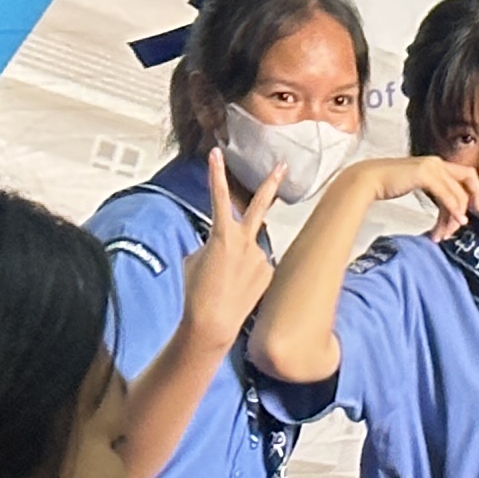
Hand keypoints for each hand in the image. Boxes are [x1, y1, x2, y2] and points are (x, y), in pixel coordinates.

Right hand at [185, 152, 283, 337]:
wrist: (212, 323)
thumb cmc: (197, 292)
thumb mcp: (196, 259)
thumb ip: (213, 243)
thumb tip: (225, 244)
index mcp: (223, 234)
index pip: (218, 197)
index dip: (215, 174)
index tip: (216, 155)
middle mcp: (246, 242)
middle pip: (260, 206)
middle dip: (271, 184)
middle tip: (282, 166)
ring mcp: (260, 257)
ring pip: (250, 250)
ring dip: (239, 262)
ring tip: (227, 283)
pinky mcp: (268, 273)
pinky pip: (256, 267)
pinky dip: (246, 276)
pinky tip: (237, 290)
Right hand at [377, 156, 478, 234]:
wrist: (368, 179)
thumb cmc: (388, 183)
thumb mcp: (417, 184)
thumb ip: (434, 191)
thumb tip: (449, 211)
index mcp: (436, 163)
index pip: (466, 175)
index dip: (474, 192)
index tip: (474, 209)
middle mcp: (437, 162)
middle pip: (469, 180)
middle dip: (469, 204)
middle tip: (462, 224)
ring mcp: (431, 167)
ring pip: (458, 193)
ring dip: (455, 215)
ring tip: (446, 232)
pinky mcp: (424, 174)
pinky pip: (447, 195)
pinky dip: (453, 210)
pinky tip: (451, 223)